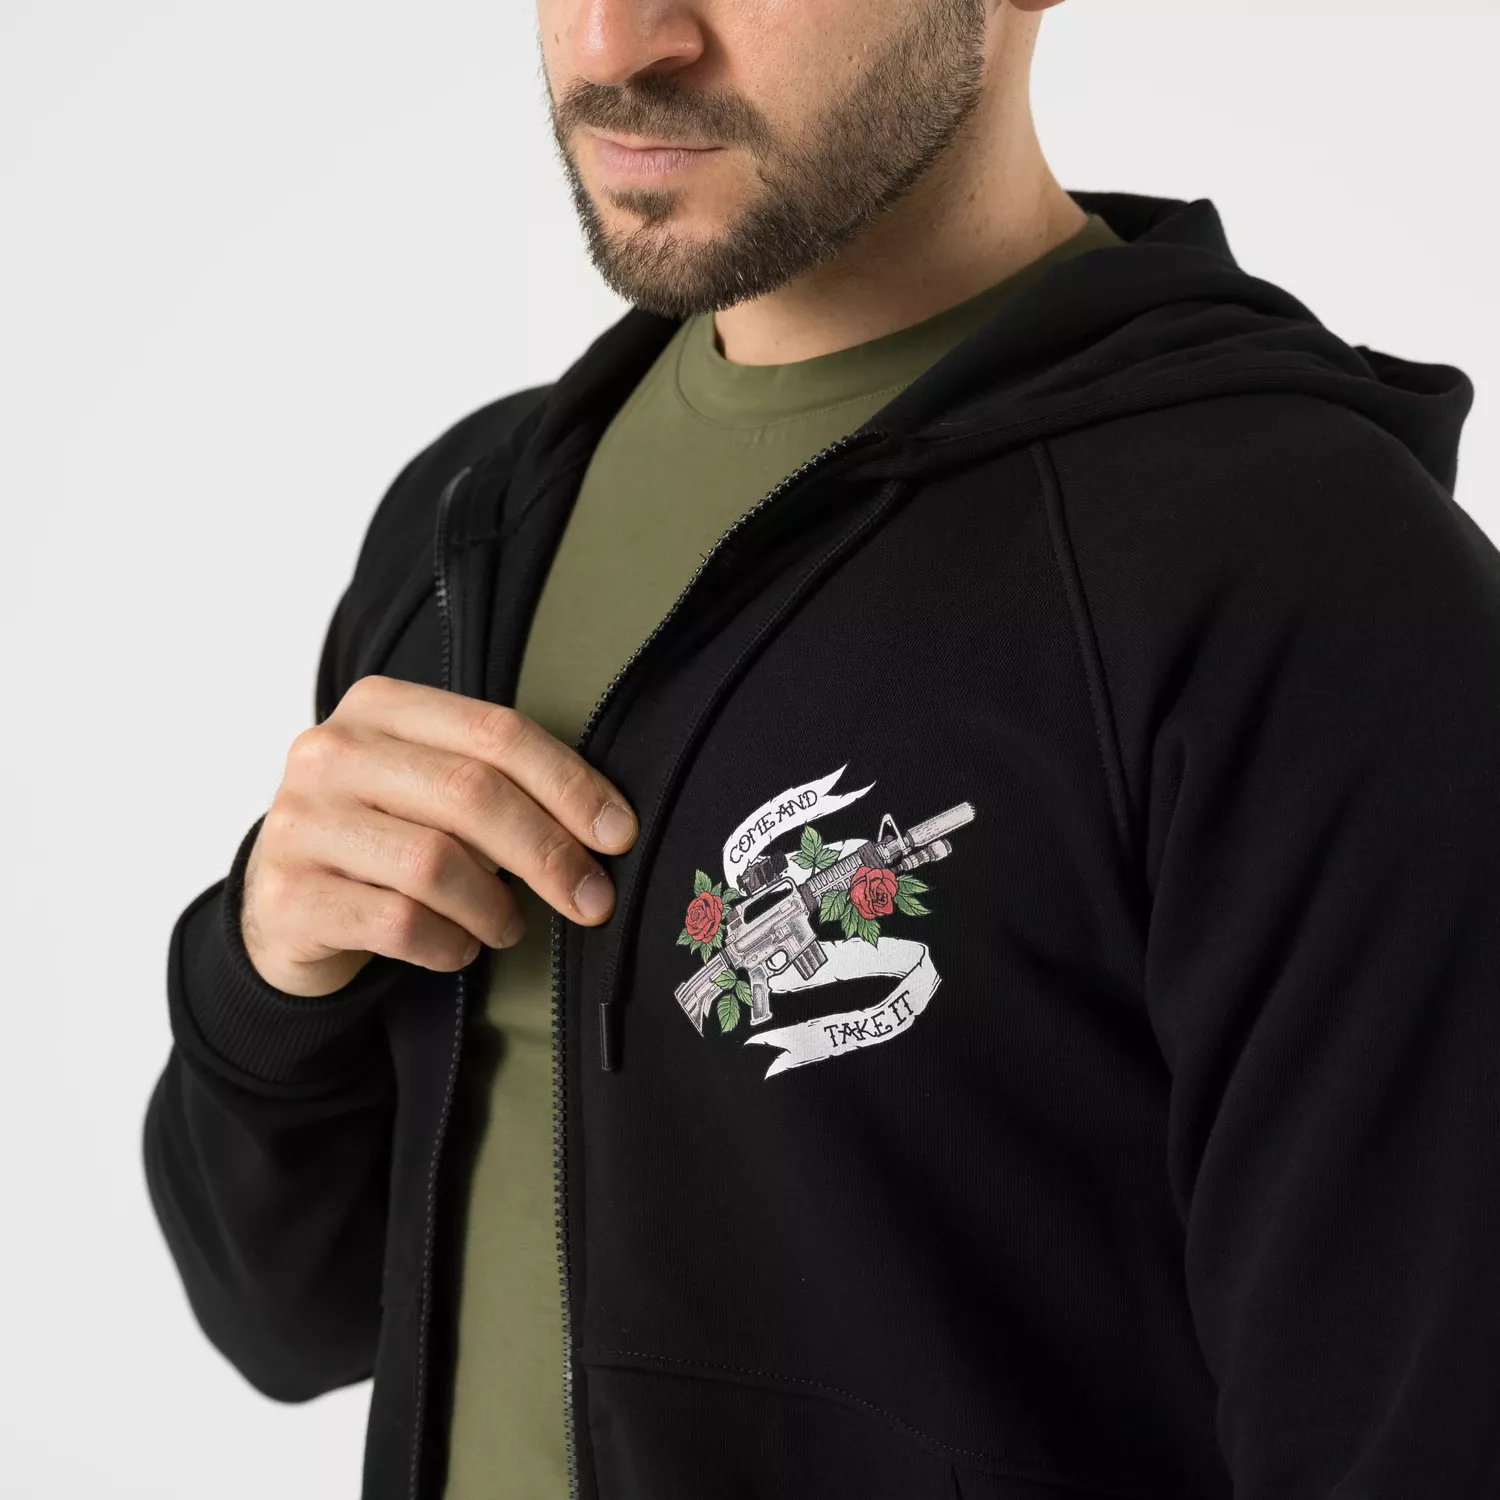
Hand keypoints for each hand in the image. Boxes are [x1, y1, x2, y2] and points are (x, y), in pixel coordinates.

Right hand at [240, 675, 639, 996]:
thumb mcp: (432, 789)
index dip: (570, 784)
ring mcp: (300, 823)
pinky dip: (450, 944)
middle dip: (550, 853)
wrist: (284, 904)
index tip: (619, 834)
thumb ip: (500, 785)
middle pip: (472, 794)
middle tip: (593, 900)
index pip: (497, 733)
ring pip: (435, 864)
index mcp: (379, 706)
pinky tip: (458, 947)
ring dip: (495, 907)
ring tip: (506, 925)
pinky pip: (400, 923)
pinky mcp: (288, 896)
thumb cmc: (386, 839)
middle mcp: (330, 752)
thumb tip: (606, 828)